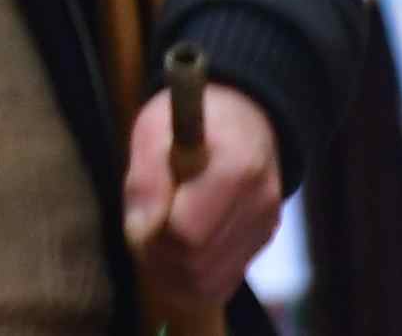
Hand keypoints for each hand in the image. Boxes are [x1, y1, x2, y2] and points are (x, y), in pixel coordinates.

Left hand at [124, 77, 282, 325]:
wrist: (243, 117)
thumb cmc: (189, 120)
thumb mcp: (154, 129)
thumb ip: (145, 178)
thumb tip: (142, 228)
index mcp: (235, 170)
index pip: (186, 234)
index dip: (150, 234)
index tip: (137, 217)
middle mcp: (260, 206)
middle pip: (196, 265)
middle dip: (156, 257)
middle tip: (139, 229)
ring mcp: (264, 228)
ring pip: (208, 283)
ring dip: (170, 273)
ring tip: (153, 238)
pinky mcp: (260, 242)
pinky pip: (222, 283)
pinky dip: (191, 278)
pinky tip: (174, 252)